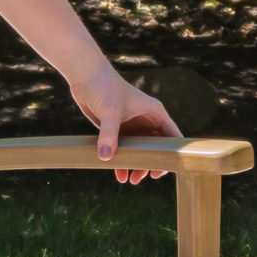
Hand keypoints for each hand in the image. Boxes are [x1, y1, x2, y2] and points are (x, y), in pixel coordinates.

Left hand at [72, 64, 179, 183]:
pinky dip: (123, 160)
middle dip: (149, 164)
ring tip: (130, 181)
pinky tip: (118, 173)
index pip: (171, 138)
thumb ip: (109, 133)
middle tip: (139, 179)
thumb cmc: (103, 87)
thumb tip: (106, 157)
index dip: (170, 155)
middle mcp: (146, 119)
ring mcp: (133, 124)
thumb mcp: (109, 111)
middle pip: (156, 147)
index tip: (160, 171)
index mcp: (155, 112)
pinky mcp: (118, 127)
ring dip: (136, 164)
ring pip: (140, 150)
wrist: (85, 76)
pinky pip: (125, 148)